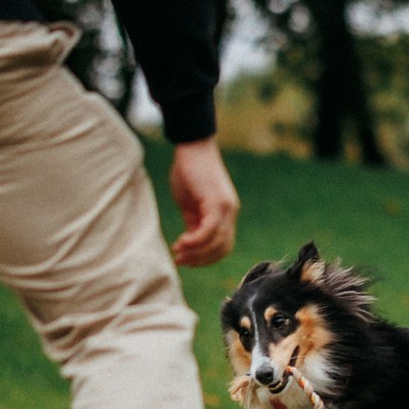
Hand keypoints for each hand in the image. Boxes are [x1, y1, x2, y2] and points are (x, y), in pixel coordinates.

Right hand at [168, 136, 237, 267]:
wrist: (192, 147)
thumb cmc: (188, 171)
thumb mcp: (190, 203)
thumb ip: (193, 221)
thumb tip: (191, 242)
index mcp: (224, 213)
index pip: (222, 246)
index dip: (205, 258)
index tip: (186, 261)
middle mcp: (230, 212)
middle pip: (222, 248)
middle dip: (201, 260)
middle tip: (181, 261)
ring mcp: (226, 207)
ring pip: (217, 242)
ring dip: (196, 252)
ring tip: (178, 252)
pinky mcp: (217, 202)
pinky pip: (209, 229)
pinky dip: (196, 240)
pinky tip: (181, 242)